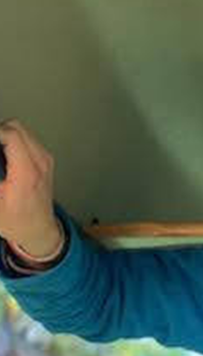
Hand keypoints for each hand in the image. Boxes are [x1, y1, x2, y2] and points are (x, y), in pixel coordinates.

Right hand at [0, 119, 61, 255]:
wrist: (38, 229)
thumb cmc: (14, 220)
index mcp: (27, 172)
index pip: (10, 134)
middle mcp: (41, 162)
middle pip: (16, 127)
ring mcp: (46, 159)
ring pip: (22, 130)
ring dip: (3, 136)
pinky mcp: (46, 160)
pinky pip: (27, 139)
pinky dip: (11, 141)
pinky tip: (2, 157)